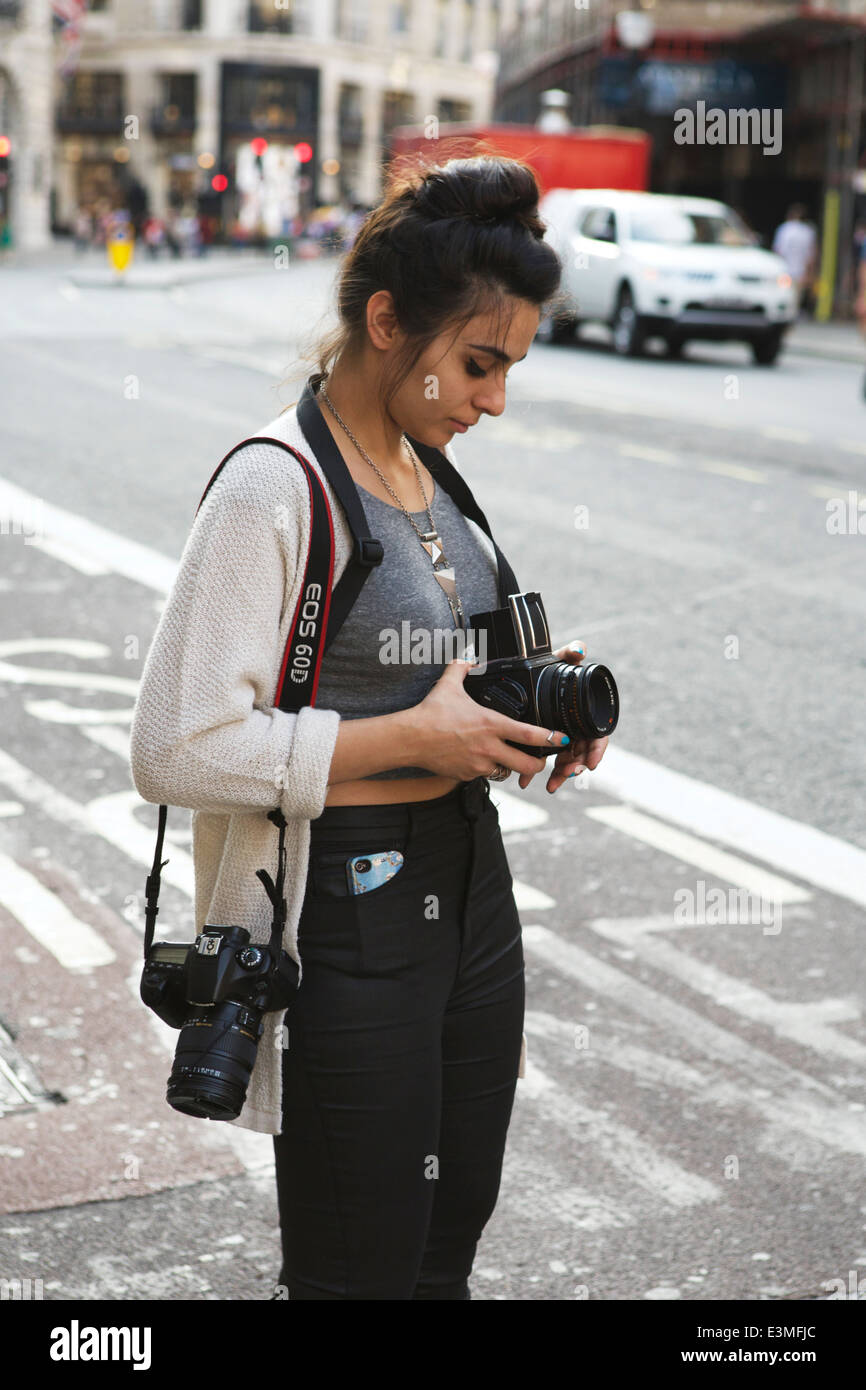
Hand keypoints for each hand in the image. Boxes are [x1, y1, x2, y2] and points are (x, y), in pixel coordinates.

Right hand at [412, 658, 570, 781]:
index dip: (551, 738)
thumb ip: (462, 668)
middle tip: (541, 759)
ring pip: (507, 771)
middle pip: (527, 764)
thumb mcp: (449, 685)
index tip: (562, 738)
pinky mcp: (467, 776)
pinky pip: (485, 775)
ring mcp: (478, 764)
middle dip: (539, 764)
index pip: (530, 734)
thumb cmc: (431, 712)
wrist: (410, 739)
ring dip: (511, 766)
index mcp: (491, 724)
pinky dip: (488, 769)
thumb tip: (467, 654)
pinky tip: (481, 759)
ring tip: (509, 757)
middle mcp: (489, 747)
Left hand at [516, 639, 610, 793]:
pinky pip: (545, 762)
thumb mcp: (558, 660)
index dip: (597, 751)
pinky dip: (537, 773)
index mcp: (584, 714)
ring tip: (550, 785)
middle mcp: (576, 728)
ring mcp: (563, 738)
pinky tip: (525, 782)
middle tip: (567, 774)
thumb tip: (579, 649)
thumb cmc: (548, 669)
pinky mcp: (546, 744)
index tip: (592, 764)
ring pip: (565, 762)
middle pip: (581, 754)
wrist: (526, 677)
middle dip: (575, 767)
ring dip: (559, 775)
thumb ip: (569, 653)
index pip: (598, 737)